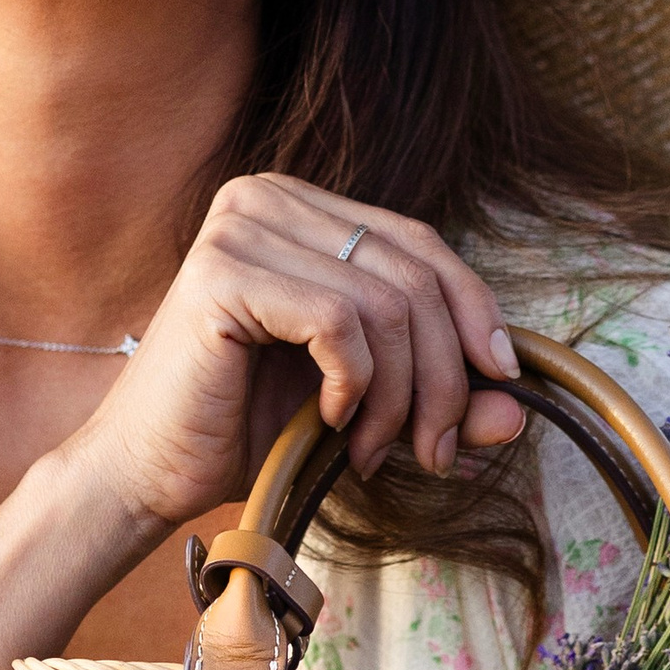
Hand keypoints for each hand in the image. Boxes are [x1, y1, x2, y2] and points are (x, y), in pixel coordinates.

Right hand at [62, 172, 525, 532]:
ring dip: (401, 394)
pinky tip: (333, 421)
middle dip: (444, 373)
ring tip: (378, 450)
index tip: (503, 381)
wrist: (148, 472)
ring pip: (385, 301)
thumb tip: (520, 407)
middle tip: (436, 450)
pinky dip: (356, 384)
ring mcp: (239, 227)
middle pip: (412, 272)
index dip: (474, 309)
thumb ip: (439, 395)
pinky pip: (340, 320)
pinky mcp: (223, 271)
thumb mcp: (367, 404)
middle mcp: (267, 197)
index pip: (421, 243)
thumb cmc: (248, 430)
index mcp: (299, 208)